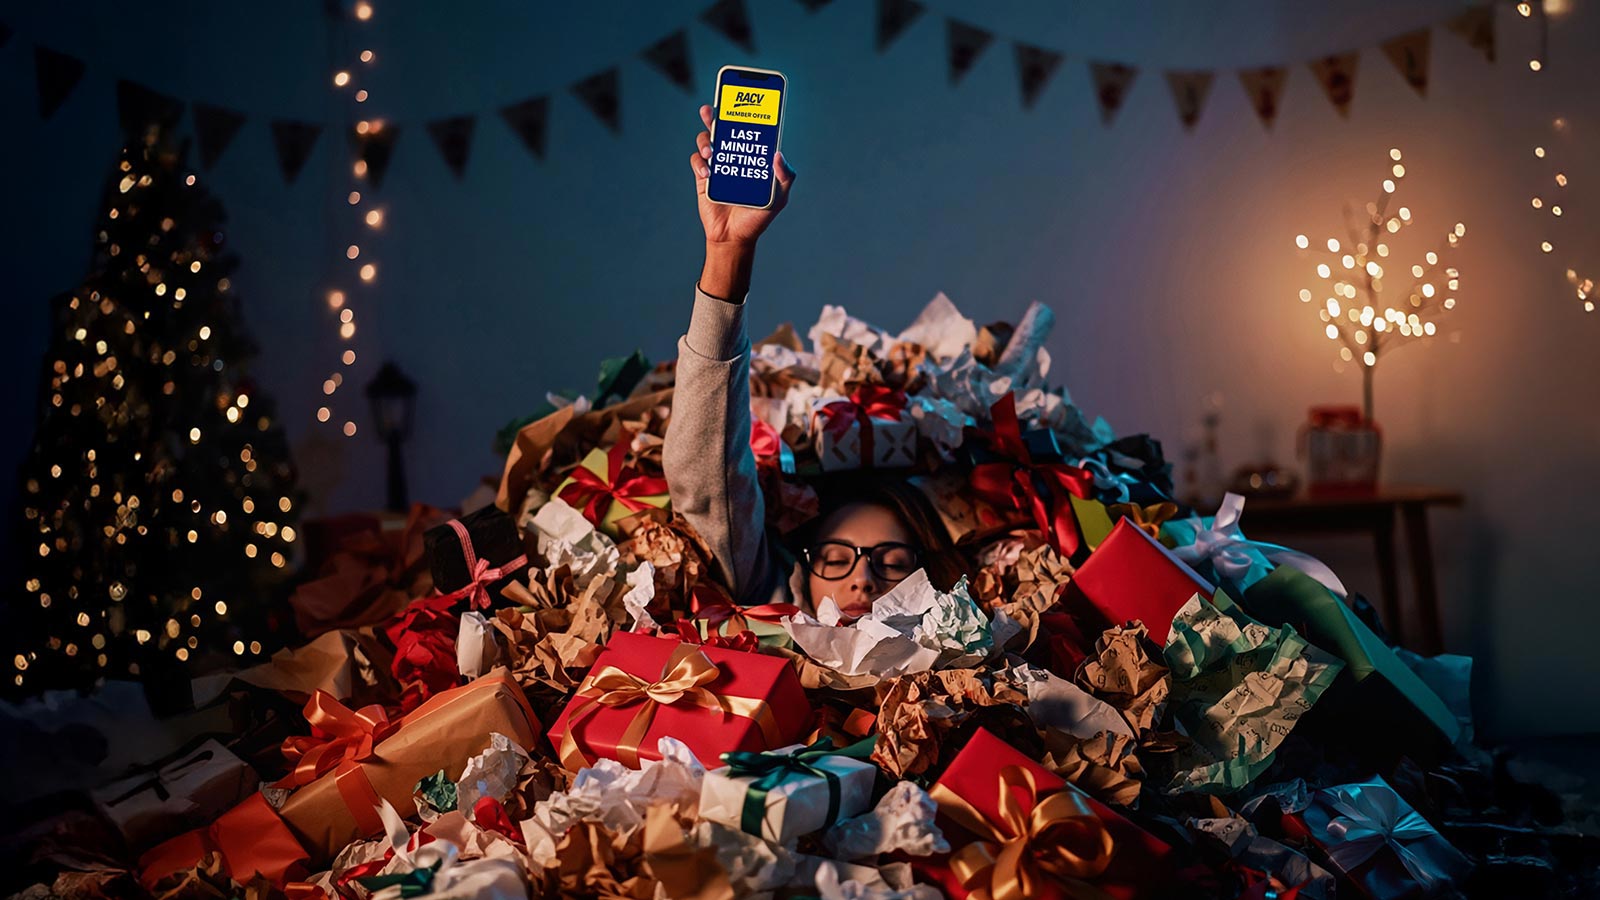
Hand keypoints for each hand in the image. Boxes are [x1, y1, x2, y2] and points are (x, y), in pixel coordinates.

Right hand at [690, 104, 794, 247]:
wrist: (734, 237)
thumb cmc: (758, 216)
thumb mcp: (778, 197)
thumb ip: (784, 177)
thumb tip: (778, 154)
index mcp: (754, 155)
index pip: (751, 128)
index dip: (748, 111)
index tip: (746, 97)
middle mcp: (735, 154)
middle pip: (725, 127)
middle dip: (719, 114)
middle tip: (715, 108)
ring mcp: (718, 164)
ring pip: (708, 140)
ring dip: (707, 139)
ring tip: (711, 151)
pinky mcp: (703, 176)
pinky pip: (697, 161)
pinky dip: (700, 162)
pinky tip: (707, 172)